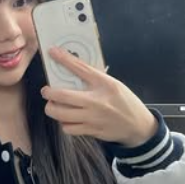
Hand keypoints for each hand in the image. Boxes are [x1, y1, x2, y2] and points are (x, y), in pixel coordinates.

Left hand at [41, 47, 157, 146]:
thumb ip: (94, 79)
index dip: (63, 59)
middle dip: (48, 93)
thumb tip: (73, 71)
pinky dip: (64, 123)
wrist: (138, 125)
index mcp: (104, 84)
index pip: (80, 68)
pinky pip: (69, 128)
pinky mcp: (91, 131)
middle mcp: (97, 101)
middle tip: (46, 91)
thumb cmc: (125, 102)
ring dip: (53, 109)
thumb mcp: (113, 85)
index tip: (52, 52)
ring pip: (61, 114)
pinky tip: (66, 118)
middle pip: (62, 96)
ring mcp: (93, 118)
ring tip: (55, 106)